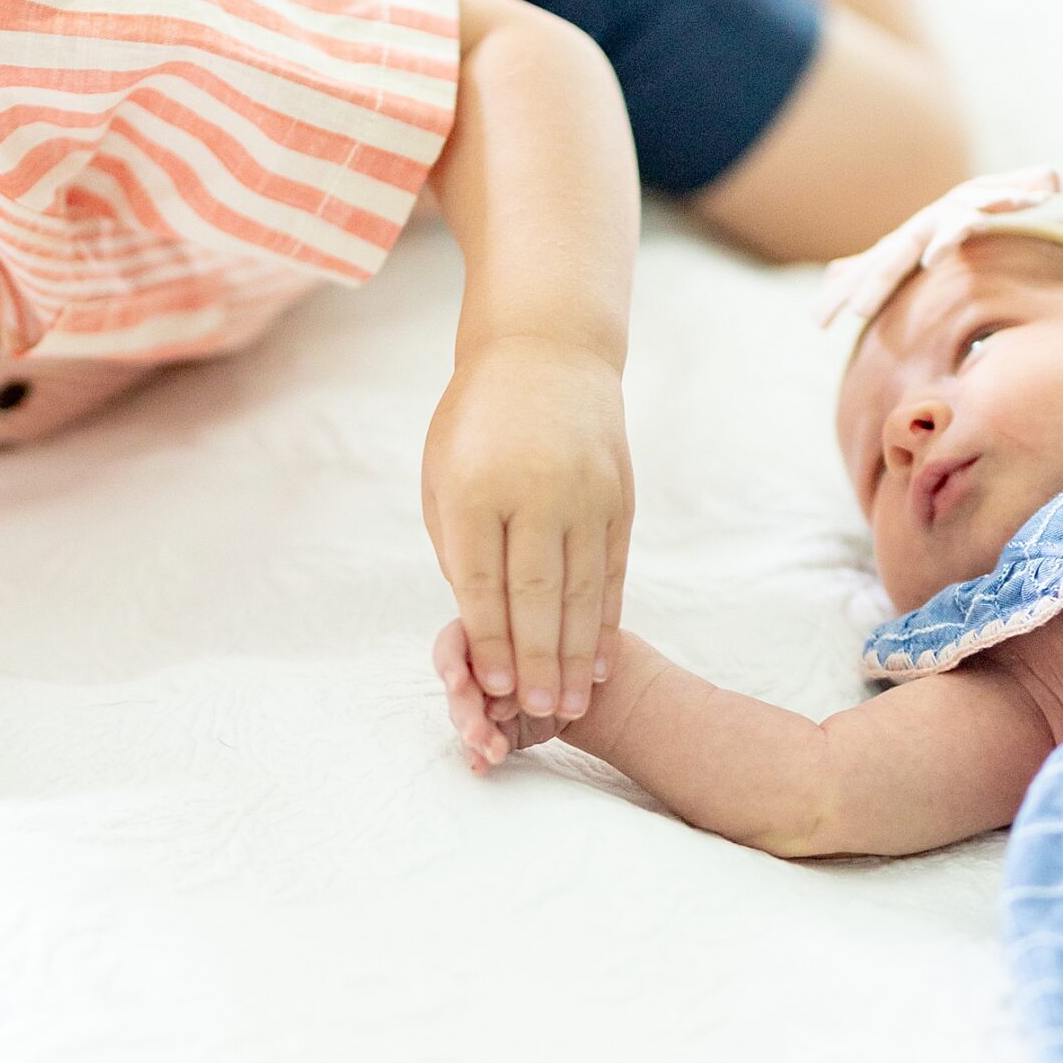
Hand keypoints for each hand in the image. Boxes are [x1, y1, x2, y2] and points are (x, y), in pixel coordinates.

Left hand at [421, 336, 631, 720]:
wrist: (547, 350)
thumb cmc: (477, 421)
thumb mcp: (444, 473)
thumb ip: (459, 547)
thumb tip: (480, 624)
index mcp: (477, 488)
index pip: (484, 581)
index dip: (491, 640)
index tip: (494, 688)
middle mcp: (537, 492)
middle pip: (538, 593)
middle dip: (538, 660)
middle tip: (539, 712)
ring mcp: (585, 493)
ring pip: (582, 588)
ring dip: (577, 652)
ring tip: (574, 703)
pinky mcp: (619, 495)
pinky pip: (613, 568)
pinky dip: (607, 617)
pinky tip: (602, 656)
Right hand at [434, 618, 569, 772]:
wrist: (602, 693)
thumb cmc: (584, 656)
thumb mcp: (568, 647)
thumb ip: (537, 658)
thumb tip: (510, 682)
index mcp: (494, 632)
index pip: (456, 642)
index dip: (452, 661)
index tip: (458, 681)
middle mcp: (482, 665)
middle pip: (458, 686)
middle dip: (466, 711)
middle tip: (477, 733)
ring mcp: (485, 698)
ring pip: (467, 716)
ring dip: (476, 735)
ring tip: (493, 751)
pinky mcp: (494, 727)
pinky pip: (481, 740)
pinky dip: (481, 752)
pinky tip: (483, 764)